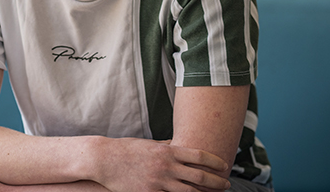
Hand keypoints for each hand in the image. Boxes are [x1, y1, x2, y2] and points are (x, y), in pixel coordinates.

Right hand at [91, 138, 230, 191]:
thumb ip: (164, 147)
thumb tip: (178, 145)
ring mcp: (158, 181)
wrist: (103, 159)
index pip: (199, 156)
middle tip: (226, 184)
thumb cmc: (124, 149)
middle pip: (200, 176)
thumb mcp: (147, 144)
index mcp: (166, 151)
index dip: (215, 161)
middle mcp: (166, 166)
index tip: (224, 165)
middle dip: (217, 182)